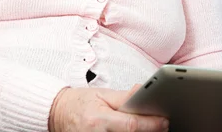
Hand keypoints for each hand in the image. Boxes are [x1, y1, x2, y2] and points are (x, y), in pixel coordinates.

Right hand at [49, 85, 168, 131]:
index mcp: (98, 120)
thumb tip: (145, 92)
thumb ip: (125, 97)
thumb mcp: (102, 94)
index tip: (165, 121)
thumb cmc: (79, 102)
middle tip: (161, 125)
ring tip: (151, 128)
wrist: (57, 114)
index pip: (131, 125)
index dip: (151, 124)